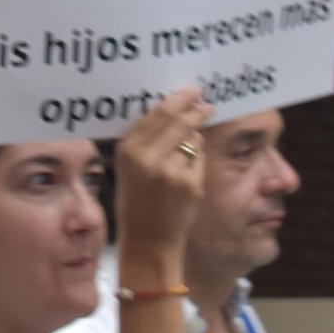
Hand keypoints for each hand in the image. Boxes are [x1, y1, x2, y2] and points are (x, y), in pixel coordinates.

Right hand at [113, 87, 213, 263]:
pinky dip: (197, 161)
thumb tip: (171, 111)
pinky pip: (200, 159)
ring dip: (194, 139)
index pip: (157, 114)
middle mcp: (148, 158)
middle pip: (179, 120)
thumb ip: (144, 142)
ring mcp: (171, 171)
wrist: (147, 240)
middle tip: (205, 102)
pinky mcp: (190, 183)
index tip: (191, 91)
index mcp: (128, 150)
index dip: (178, 100)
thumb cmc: (136, 202)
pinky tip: (187, 175)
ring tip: (184, 155)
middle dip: (195, 109)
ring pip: (193, 139)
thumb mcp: (128, 168)